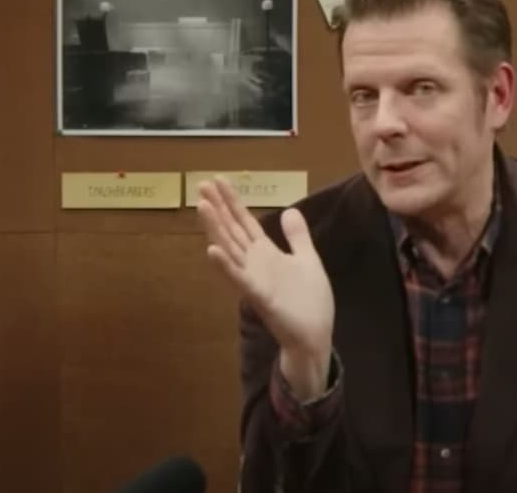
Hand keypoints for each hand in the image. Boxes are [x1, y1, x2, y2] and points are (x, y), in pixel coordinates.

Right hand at [196, 177, 334, 398]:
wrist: (314, 336)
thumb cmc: (310, 302)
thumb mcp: (307, 260)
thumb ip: (297, 237)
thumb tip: (290, 210)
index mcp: (266, 253)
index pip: (244, 221)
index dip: (232, 201)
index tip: (218, 180)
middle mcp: (254, 263)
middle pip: (232, 230)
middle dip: (218, 208)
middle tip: (201, 184)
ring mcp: (254, 279)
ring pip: (230, 249)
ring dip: (216, 229)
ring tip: (202, 207)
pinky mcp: (259, 297)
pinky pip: (239, 279)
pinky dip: (225, 265)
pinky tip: (212, 251)